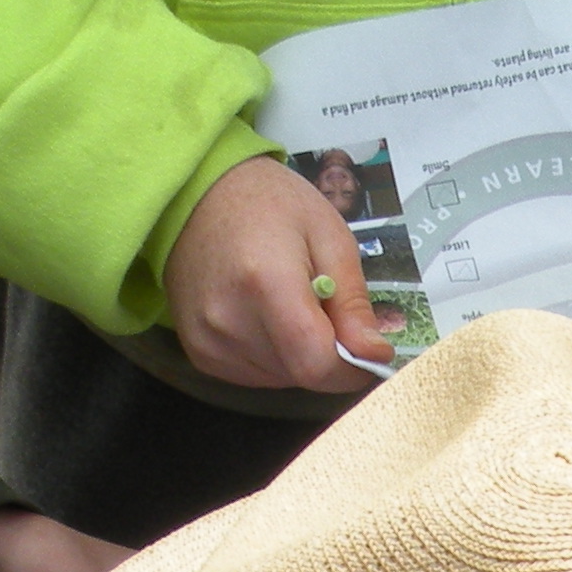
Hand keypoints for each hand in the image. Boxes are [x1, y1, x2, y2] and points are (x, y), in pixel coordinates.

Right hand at [166, 155, 387, 393]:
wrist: (199, 192)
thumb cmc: (270, 204)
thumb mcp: (330, 236)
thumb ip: (353, 301)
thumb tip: (373, 354)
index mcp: (265, 284)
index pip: (317, 365)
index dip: (351, 368)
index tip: (368, 349)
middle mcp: (228, 320)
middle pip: (301, 374)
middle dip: (325, 352)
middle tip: (320, 305)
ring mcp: (207, 340)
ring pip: (281, 378)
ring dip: (298, 354)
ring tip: (286, 303)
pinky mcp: (198, 351)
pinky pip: (254, 374)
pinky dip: (272, 356)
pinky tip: (263, 315)